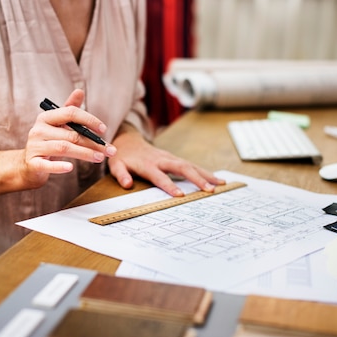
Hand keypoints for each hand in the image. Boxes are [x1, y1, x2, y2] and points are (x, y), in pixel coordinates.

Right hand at [23, 89, 116, 186]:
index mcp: (46, 117)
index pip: (70, 113)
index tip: (103, 130)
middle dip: (93, 143)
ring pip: (63, 148)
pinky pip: (47, 165)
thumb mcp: (58, 125)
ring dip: (85, 153)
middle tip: (109, 150)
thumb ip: (70, 110)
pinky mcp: (33, 163)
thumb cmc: (48, 142)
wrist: (29, 165)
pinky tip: (71, 168)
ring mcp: (34, 146)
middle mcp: (39, 130)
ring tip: (100, 158)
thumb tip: (80, 91)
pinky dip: (59, 166)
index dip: (89, 120)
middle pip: (71, 134)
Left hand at [107, 124, 224, 196]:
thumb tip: (127, 185)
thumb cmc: (122, 156)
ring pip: (190, 165)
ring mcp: (170, 157)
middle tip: (210, 189)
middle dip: (197, 178)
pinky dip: (204, 172)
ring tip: (221, 184)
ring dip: (206, 174)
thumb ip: (121, 175)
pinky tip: (216, 179)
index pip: (160, 176)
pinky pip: (191, 165)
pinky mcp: (175, 159)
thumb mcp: (115, 165)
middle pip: (182, 167)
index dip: (170, 186)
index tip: (181, 196)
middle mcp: (162, 159)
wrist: (128, 140)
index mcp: (148, 164)